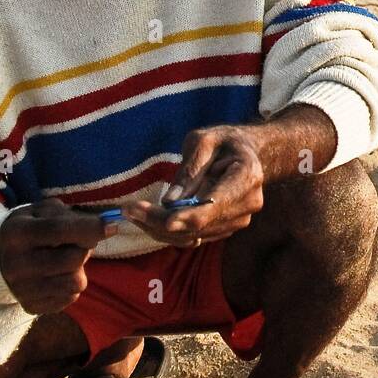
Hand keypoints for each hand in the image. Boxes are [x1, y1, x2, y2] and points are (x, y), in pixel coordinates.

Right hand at [0, 198, 113, 312]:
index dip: (92, 227)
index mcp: (18, 234)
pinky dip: (70, 285)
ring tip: (66, 260)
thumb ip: (69, 216)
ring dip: (79, 269)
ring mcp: (23, 289)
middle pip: (73, 259)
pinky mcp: (31, 307)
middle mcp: (18, 265)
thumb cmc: (27, 228)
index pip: (60, 230)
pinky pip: (70, 298)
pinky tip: (57, 275)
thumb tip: (105, 225)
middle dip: (84, 248)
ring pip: (76, 282)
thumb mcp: (41, 211)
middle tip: (77, 243)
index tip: (112, 225)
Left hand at [122, 125, 265, 246]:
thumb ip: (189, 170)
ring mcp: (239, 219)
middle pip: (200, 224)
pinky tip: (149, 218)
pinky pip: (194, 236)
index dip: (191, 216)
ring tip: (133, 212)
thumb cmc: (223, 141)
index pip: (216, 204)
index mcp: (247, 176)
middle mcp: (248, 203)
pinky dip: (169, 231)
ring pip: (194, 235)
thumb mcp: (203, 141)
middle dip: (162, 221)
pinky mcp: (226, 228)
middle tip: (129, 210)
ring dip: (161, 228)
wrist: (248, 154)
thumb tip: (170, 201)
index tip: (165, 221)